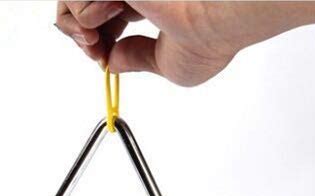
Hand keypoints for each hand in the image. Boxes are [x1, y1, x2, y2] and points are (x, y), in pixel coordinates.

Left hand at [56, 1, 314, 85]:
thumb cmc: (230, 25)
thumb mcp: (178, 63)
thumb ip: (145, 60)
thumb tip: (111, 60)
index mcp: (158, 5)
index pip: (107, 13)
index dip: (90, 30)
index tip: (88, 42)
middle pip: (84, 4)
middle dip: (77, 26)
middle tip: (84, 40)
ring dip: (76, 21)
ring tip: (96, 35)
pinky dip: (81, 13)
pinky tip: (96, 25)